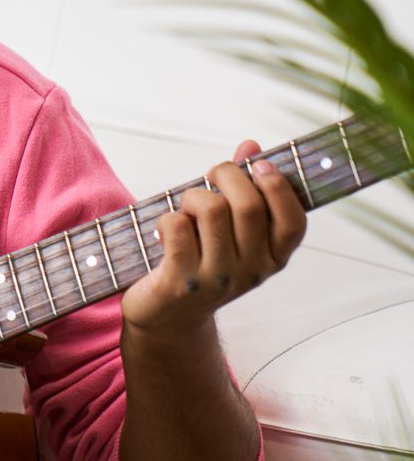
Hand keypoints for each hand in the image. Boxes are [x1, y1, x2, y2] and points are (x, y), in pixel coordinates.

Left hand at [120, 138, 307, 353]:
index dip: (279, 188)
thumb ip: (244, 188)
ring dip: (193, 196)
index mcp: (272, 259)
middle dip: (228, 175)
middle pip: (248, 206)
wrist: (166, 315)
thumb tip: (251, 145)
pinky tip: (165, 232)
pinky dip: (168, 218)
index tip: (261, 164)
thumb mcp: (229, 230)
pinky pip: (177, 226)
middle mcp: (251, 272)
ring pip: (211, 209)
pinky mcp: (181, 282)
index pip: (294, 223)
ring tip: (186, 207)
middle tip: (214, 173)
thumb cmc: (200, 259)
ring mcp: (217, 279)